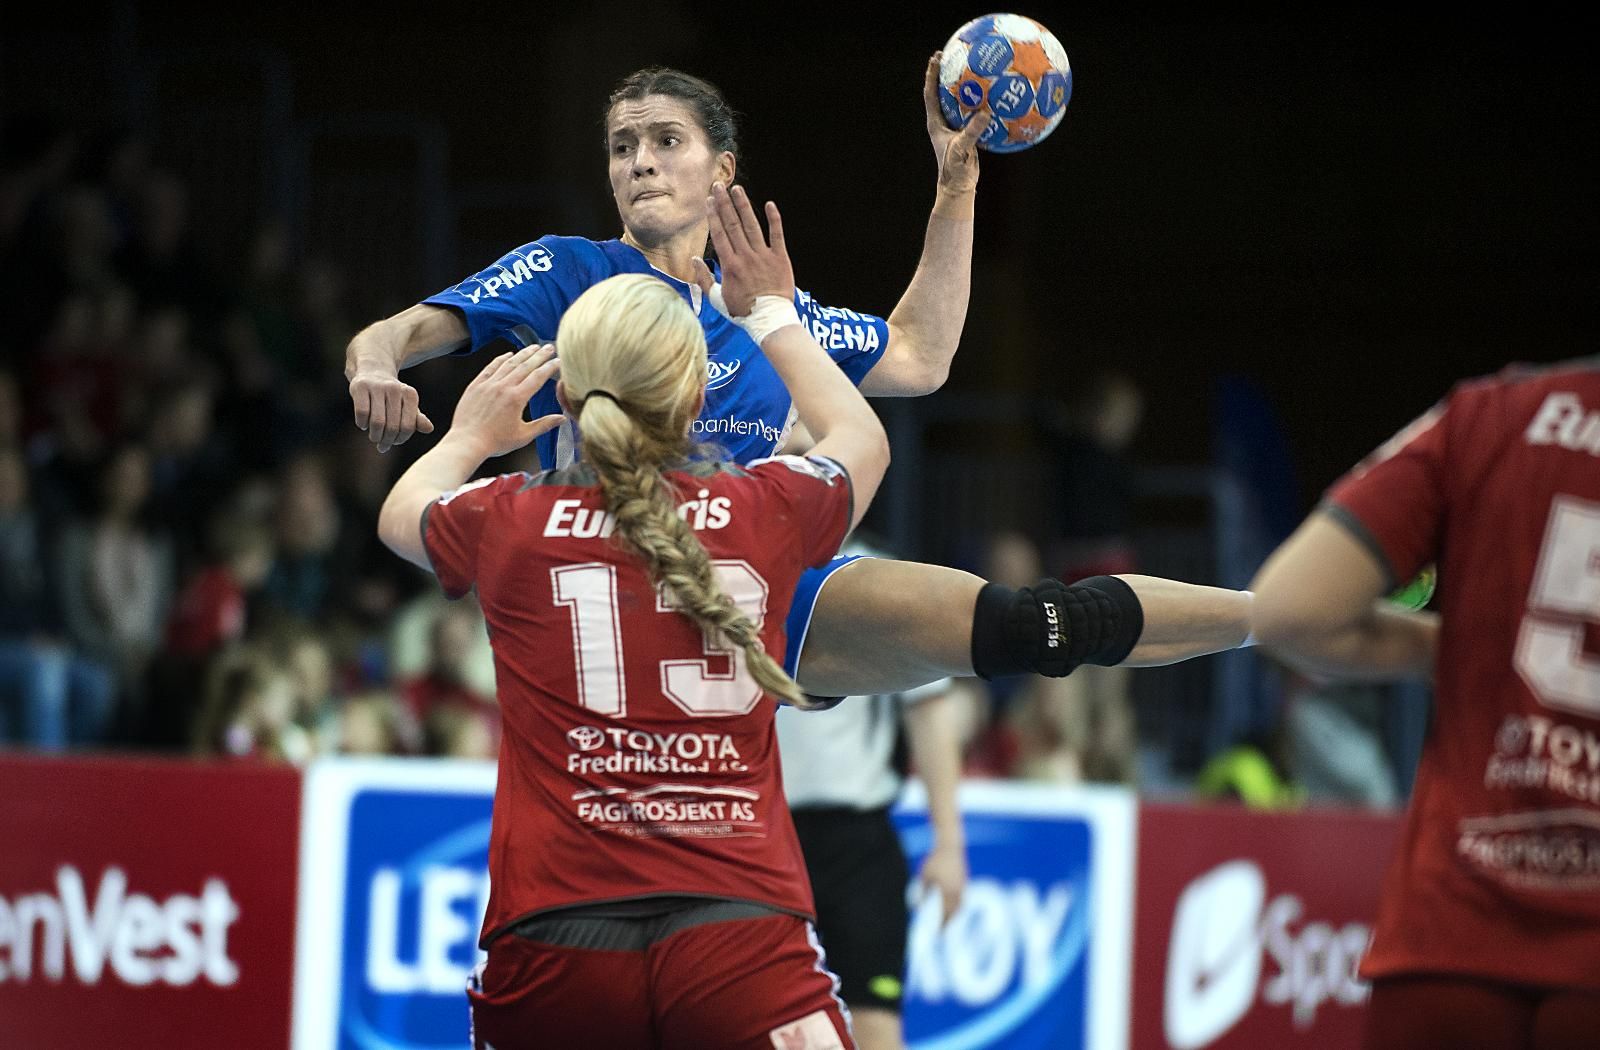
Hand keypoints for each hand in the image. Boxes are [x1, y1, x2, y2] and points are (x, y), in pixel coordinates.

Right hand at [351, 369, 433, 452]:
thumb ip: (417, 419)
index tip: (395, 442)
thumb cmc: (393, 396)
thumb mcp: (407, 405)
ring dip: (375, 435)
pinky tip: (363, 425)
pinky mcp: (360, 386)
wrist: (372, 371)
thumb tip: (429, 429)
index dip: (401, 438)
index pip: (408, 426)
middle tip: (383, 445)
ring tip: (374, 437)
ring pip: (377, 422)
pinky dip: (362, 423)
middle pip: (392, 426)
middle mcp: (395, 389)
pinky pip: (362, 413)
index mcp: (410, 395)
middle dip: (387, 440)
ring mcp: (377, 387)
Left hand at [446, 345, 563, 459]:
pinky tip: (508, 354)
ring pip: (509, 363)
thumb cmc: (494, 442)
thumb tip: (561, 418)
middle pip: (525, 366)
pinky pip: (490, 367)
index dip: (550, 367)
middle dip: (539, 355)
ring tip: (533, 347)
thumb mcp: (523, 436)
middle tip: (549, 347)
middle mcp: (503, 387)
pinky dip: (500, 359)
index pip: (538, 377)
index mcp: (517, 398)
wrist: (467, 442)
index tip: (558, 361)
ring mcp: (489, 384)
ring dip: (522, 353)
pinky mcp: (476, 385)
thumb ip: (544, 424)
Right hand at [690, 183, 793, 317]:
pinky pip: (777, 235)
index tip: (709, 200)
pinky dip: (774, 219)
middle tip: (719, 186)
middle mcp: (745, 256)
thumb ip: (703, 279)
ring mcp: (763, 256)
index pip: (719, 234)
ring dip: (744, 206)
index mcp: (729, 265)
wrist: (770, 320)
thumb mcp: (717, 299)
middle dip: (724, 203)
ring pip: (752, 225)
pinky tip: (769, 204)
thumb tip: (692, 260)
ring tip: (737, 189)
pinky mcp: (780, 258)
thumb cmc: (742, 312)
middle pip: (732, 225)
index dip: (713, 215)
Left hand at [917, 840, 968, 924]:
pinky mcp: (964, 880)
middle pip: (954, 912)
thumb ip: (922, 892)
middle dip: (949, 922)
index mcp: (947, 891)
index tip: (938, 934)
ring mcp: (962, 885)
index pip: (945, 913)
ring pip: (959, 905)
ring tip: (949, 921)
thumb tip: (917, 906)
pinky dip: (958, 905)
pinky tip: (954, 906)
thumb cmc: (935, 860)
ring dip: (954, 914)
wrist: (951, 845)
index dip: (942, 924)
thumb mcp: (925, 876)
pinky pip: (961, 897)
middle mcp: (956, 890)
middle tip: (943, 931)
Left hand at [925, 52, 991, 195]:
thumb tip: (984, 113)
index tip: (937, 58)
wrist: (959, 187)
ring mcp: (956, 127)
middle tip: (954, 55)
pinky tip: (996, 96)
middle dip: (948, 73)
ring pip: (960, 102)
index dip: (932, 75)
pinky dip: (984, 105)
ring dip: (967, 87)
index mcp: (937, 123)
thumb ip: (972, 131)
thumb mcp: (962, 149)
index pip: (931, 93)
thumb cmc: (954, 170)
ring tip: (976, 69)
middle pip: (944, 92)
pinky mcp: (967, 133)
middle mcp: (944, 122)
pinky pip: (975, 114)